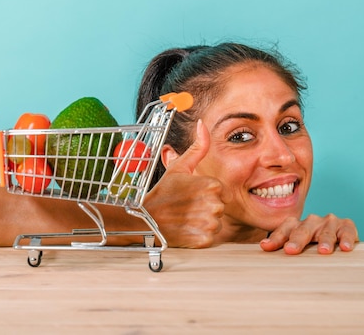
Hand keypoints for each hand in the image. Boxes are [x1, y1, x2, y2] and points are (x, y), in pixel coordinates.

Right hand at [145, 119, 223, 247]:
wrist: (145, 219)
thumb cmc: (163, 193)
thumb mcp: (179, 167)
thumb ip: (197, 147)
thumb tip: (202, 124)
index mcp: (211, 184)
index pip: (218, 191)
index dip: (204, 193)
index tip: (189, 195)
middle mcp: (213, 203)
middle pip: (218, 207)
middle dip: (204, 208)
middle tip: (186, 207)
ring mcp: (209, 223)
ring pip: (215, 223)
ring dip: (202, 223)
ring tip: (185, 218)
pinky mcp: (204, 240)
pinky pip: (210, 238)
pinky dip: (199, 236)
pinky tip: (186, 229)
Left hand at [260, 214, 358, 253]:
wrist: (339, 240)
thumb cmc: (311, 248)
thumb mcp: (297, 248)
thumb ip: (283, 250)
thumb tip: (264, 254)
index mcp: (295, 225)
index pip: (283, 230)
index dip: (275, 239)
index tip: (266, 247)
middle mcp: (311, 221)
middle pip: (302, 230)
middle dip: (296, 240)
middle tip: (291, 250)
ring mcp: (328, 222)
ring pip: (325, 231)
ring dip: (324, 240)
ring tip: (323, 251)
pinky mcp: (345, 225)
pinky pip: (346, 230)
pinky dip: (347, 238)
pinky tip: (346, 248)